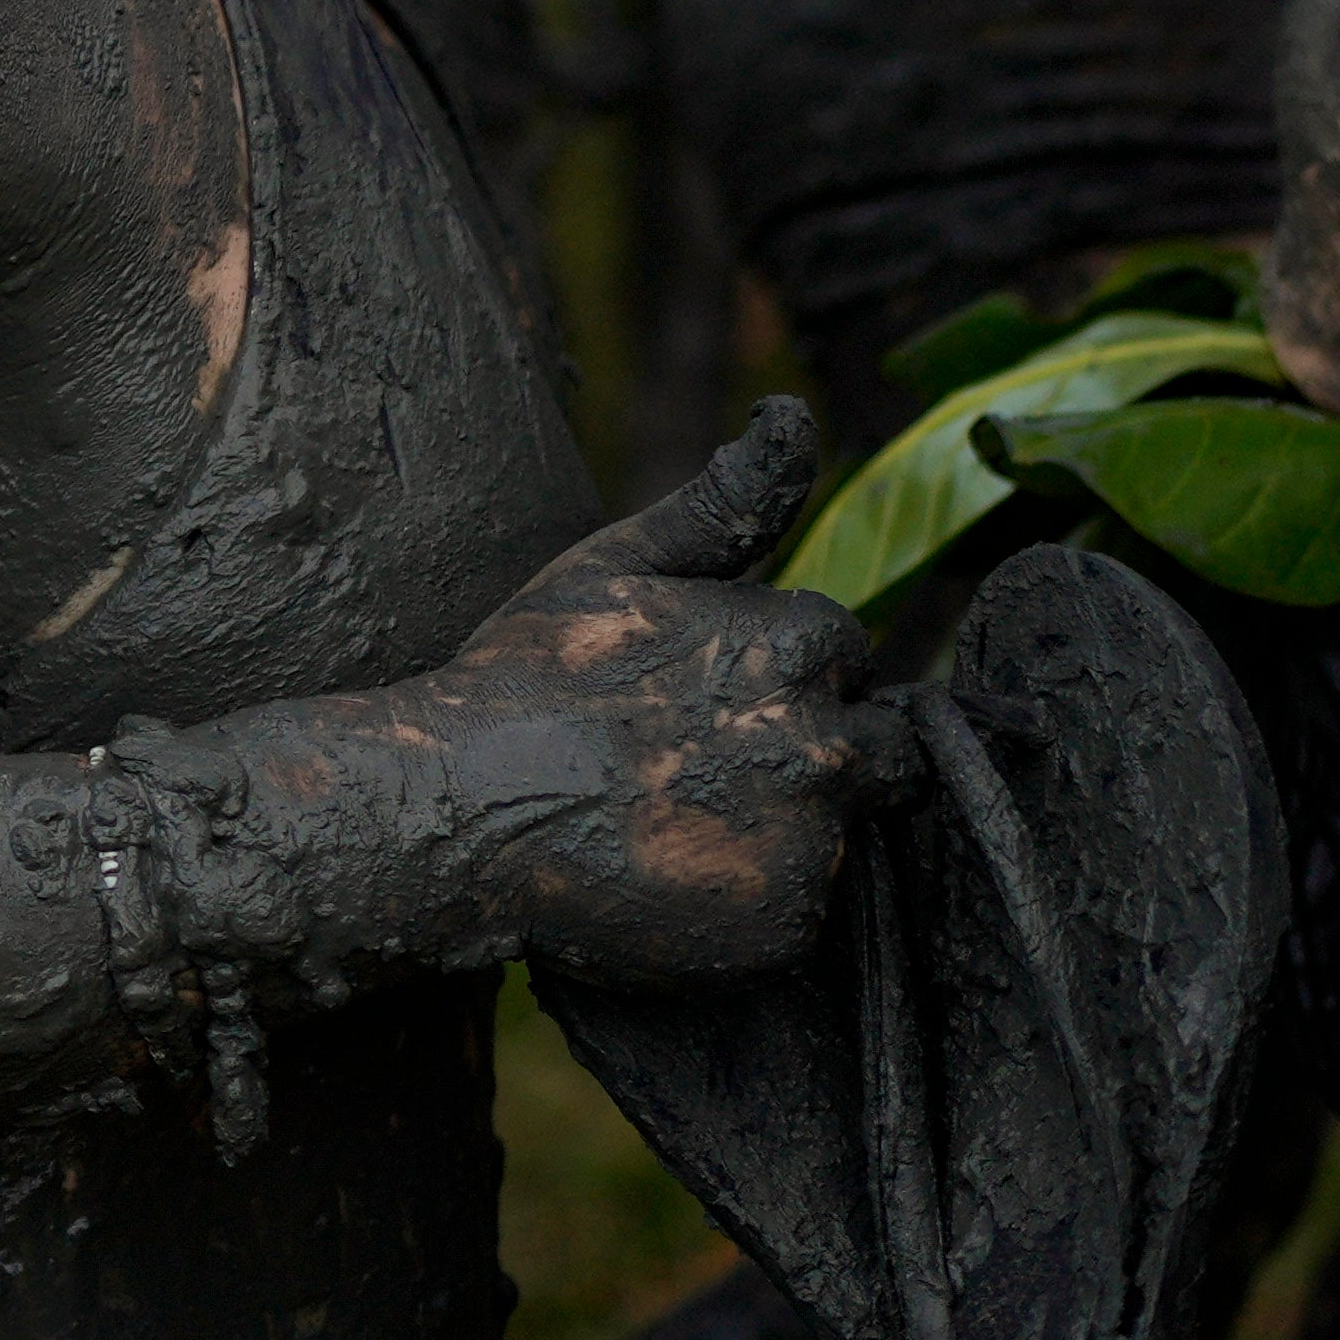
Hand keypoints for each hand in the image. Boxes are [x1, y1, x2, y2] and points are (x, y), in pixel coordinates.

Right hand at [415, 403, 893, 989]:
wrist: (461, 807)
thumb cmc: (528, 674)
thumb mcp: (617, 563)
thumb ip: (727, 499)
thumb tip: (792, 411)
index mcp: (794, 644)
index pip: (840, 652)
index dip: (775, 670)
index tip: (702, 695)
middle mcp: (824, 744)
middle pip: (878, 751)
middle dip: (816, 751)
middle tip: (705, 769)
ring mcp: (812, 843)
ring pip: (839, 833)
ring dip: (785, 829)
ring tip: (678, 827)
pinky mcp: (787, 927)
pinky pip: (800, 913)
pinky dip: (751, 901)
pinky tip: (675, 882)